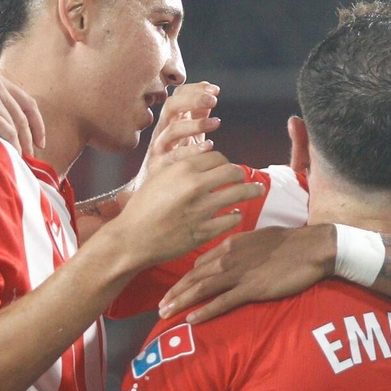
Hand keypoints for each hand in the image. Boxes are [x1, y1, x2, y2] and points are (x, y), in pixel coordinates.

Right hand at [0, 72, 44, 156]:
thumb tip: (7, 124)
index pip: (27, 102)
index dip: (37, 123)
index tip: (40, 141)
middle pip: (24, 115)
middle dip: (31, 138)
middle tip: (33, 156)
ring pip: (16, 126)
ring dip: (21, 145)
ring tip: (20, 160)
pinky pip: (7, 132)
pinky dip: (12, 146)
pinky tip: (10, 156)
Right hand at [105, 151, 263, 271]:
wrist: (133, 238)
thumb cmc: (143, 206)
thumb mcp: (158, 176)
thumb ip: (181, 163)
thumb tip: (206, 152)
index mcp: (183, 169)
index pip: (218, 158)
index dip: (225, 162)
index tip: (226, 168)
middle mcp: (195, 187)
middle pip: (234, 172)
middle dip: (242, 175)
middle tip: (245, 178)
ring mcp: (202, 210)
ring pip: (239, 194)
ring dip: (252, 191)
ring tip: (258, 191)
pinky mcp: (205, 231)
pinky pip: (232, 219)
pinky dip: (235, 215)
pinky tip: (234, 214)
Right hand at [132, 82, 221, 189]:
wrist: (152, 190)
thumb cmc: (173, 158)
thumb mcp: (187, 132)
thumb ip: (197, 112)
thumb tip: (211, 90)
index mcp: (170, 120)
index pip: (178, 95)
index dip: (195, 89)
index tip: (215, 90)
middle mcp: (163, 130)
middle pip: (171, 106)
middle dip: (193, 99)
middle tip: (213, 100)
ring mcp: (160, 147)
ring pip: (172, 129)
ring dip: (195, 124)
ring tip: (217, 122)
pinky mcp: (160, 165)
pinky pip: (174, 156)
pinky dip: (192, 150)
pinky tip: (209, 146)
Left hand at [160, 224, 336, 320]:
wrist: (311, 248)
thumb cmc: (289, 244)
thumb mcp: (257, 240)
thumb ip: (238, 250)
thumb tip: (225, 259)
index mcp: (229, 245)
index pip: (198, 265)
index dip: (183, 280)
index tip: (172, 292)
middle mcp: (228, 258)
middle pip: (193, 278)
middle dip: (174, 293)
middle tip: (159, 307)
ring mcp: (238, 274)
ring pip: (201, 289)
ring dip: (181, 303)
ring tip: (166, 315)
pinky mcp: (251, 289)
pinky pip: (222, 302)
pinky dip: (205, 311)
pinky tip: (191, 320)